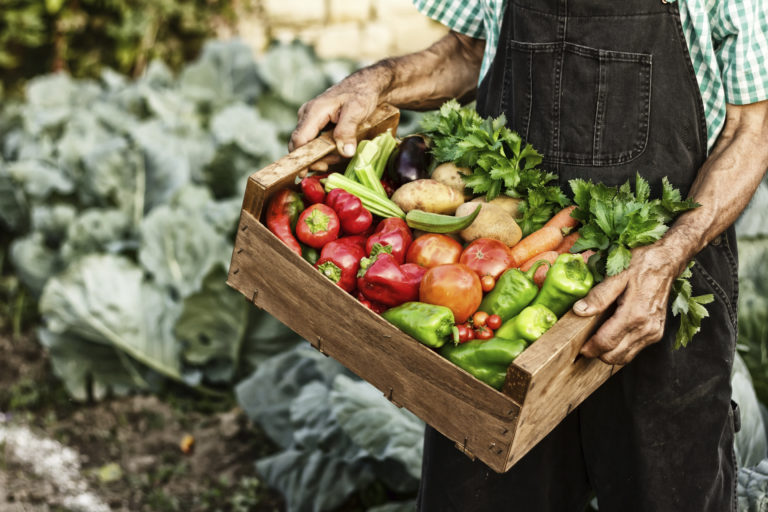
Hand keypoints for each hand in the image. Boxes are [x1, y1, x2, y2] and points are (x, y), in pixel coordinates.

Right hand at [289, 65, 391, 174]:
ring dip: (323, 155)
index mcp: (313, 112)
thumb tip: (345, 152)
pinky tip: (338, 150)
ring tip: (340, 154)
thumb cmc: (361, 94)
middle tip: (330, 165)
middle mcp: (307, 116)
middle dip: (314, 159)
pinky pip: (315, 142)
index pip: (299, 140)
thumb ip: (348, 130)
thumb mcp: (357, 110)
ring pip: (308, 145)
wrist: (366, 84)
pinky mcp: (316, 124)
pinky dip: (326, 150)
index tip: (306, 173)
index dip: (302, 158)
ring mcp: (310, 120)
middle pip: (301, 145)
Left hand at [573, 245, 681, 364]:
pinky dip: (621, 349)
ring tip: (596, 340)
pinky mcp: (656, 333)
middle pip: (615, 356)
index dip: (590, 348)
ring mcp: (653, 332)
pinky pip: (634, 350)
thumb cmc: (641, 264)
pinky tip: (612, 336)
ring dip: (609, 353)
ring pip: (625, 357)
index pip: (607, 343)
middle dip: (597, 353)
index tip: (578, 347)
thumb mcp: (616, 275)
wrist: (666, 261)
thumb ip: (599, 296)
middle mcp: (647, 328)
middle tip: (584, 343)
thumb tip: (579, 311)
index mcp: (635, 314)